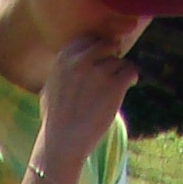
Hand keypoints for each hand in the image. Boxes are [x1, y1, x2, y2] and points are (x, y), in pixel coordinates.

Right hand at [33, 31, 136, 168]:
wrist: (62, 144)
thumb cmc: (54, 121)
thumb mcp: (50, 87)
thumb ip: (64, 68)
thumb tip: (77, 56)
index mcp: (64, 56)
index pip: (89, 39)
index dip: (97, 50)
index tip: (99, 61)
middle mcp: (81, 60)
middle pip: (106, 44)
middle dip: (110, 55)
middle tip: (111, 70)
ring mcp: (98, 72)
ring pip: (118, 61)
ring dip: (117, 74)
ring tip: (111, 92)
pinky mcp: (113, 87)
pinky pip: (131, 70)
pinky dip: (132, 78)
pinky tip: (129, 85)